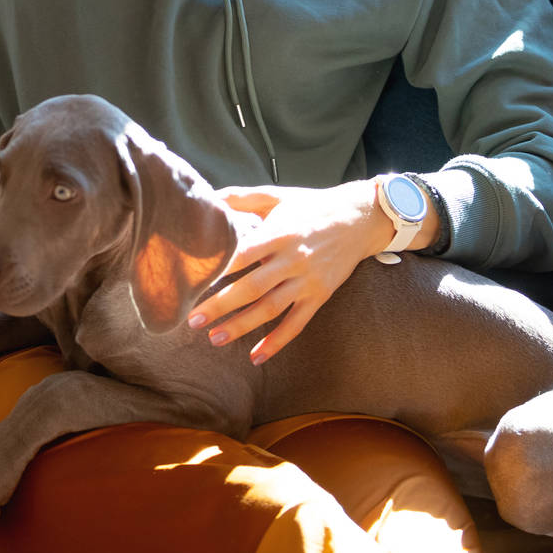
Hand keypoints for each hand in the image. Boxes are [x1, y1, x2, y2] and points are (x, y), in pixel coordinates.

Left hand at [185, 182, 389, 365]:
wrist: (360, 218)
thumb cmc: (311, 205)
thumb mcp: (277, 195)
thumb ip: (241, 197)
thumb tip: (208, 198)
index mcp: (279, 233)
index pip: (243, 253)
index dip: (219, 268)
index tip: (194, 281)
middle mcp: (293, 259)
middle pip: (252, 287)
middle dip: (221, 305)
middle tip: (192, 319)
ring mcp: (307, 280)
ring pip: (270, 308)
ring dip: (241, 326)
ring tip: (214, 338)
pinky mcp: (320, 295)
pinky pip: (296, 323)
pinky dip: (277, 342)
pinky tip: (256, 356)